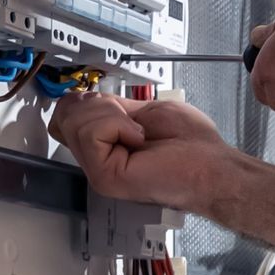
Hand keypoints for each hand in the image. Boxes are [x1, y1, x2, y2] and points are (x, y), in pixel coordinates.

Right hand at [48, 87, 236, 212]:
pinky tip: (139, 140)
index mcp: (104, 145)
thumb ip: (112, 108)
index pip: (64, 115)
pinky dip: (118, 125)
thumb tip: (86, 98)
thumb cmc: (192, 144)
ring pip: (75, 120)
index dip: (85, 100)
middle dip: (99, 103)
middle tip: (132, 122)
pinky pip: (91, 133)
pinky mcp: (103, 176)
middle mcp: (96, 158)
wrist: (211, 165)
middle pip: (64, 113)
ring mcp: (97, 170)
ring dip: (113, 114)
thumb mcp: (145, 111)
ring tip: (139, 133)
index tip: (119, 108)